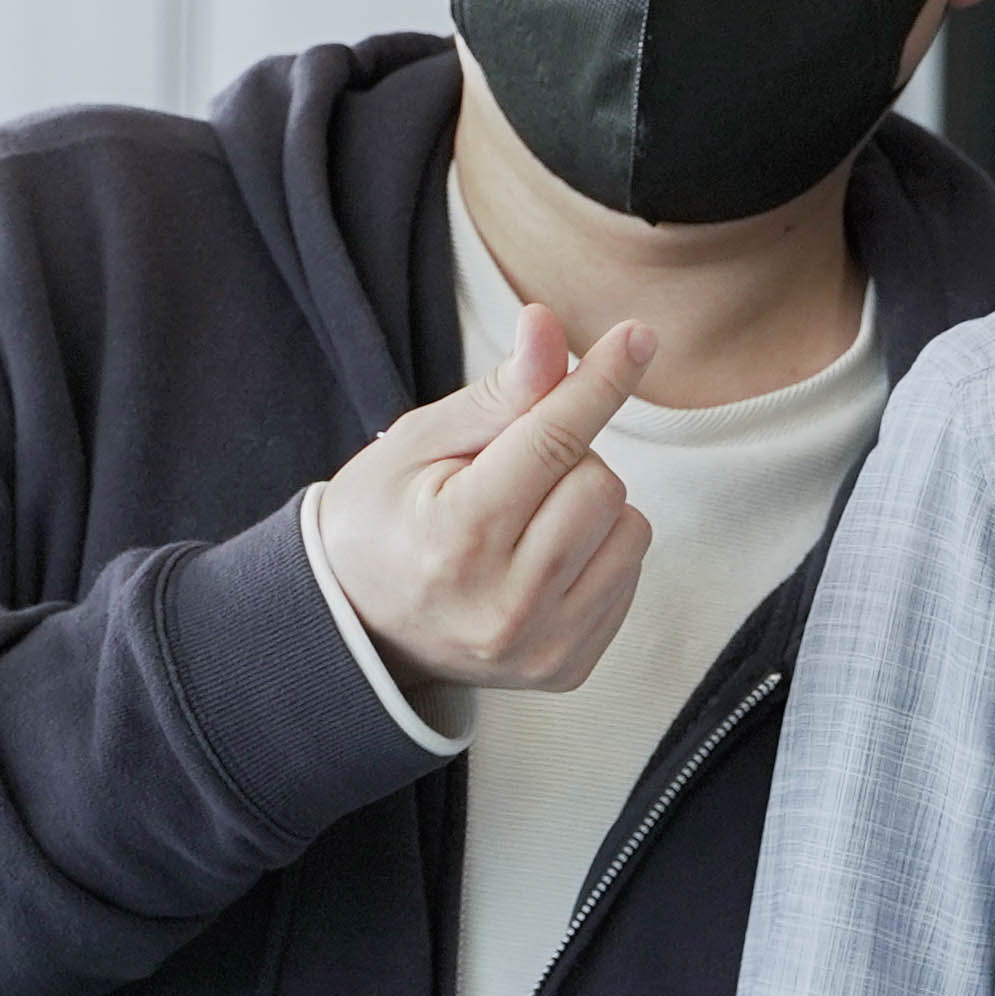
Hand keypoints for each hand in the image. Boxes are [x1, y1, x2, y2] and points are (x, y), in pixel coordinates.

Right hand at [317, 301, 658, 692]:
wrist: (357, 629)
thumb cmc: (383, 520)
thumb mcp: (418, 444)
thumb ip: (496, 394)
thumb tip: (548, 328)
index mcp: (458, 537)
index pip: (553, 441)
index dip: (598, 383)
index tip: (637, 337)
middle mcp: (504, 603)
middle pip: (599, 481)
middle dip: (567, 459)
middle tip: (509, 477)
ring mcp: (540, 645)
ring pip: (629, 528)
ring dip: (590, 506)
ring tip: (525, 520)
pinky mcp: (568, 668)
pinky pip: (629, 575)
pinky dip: (599, 550)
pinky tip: (541, 559)